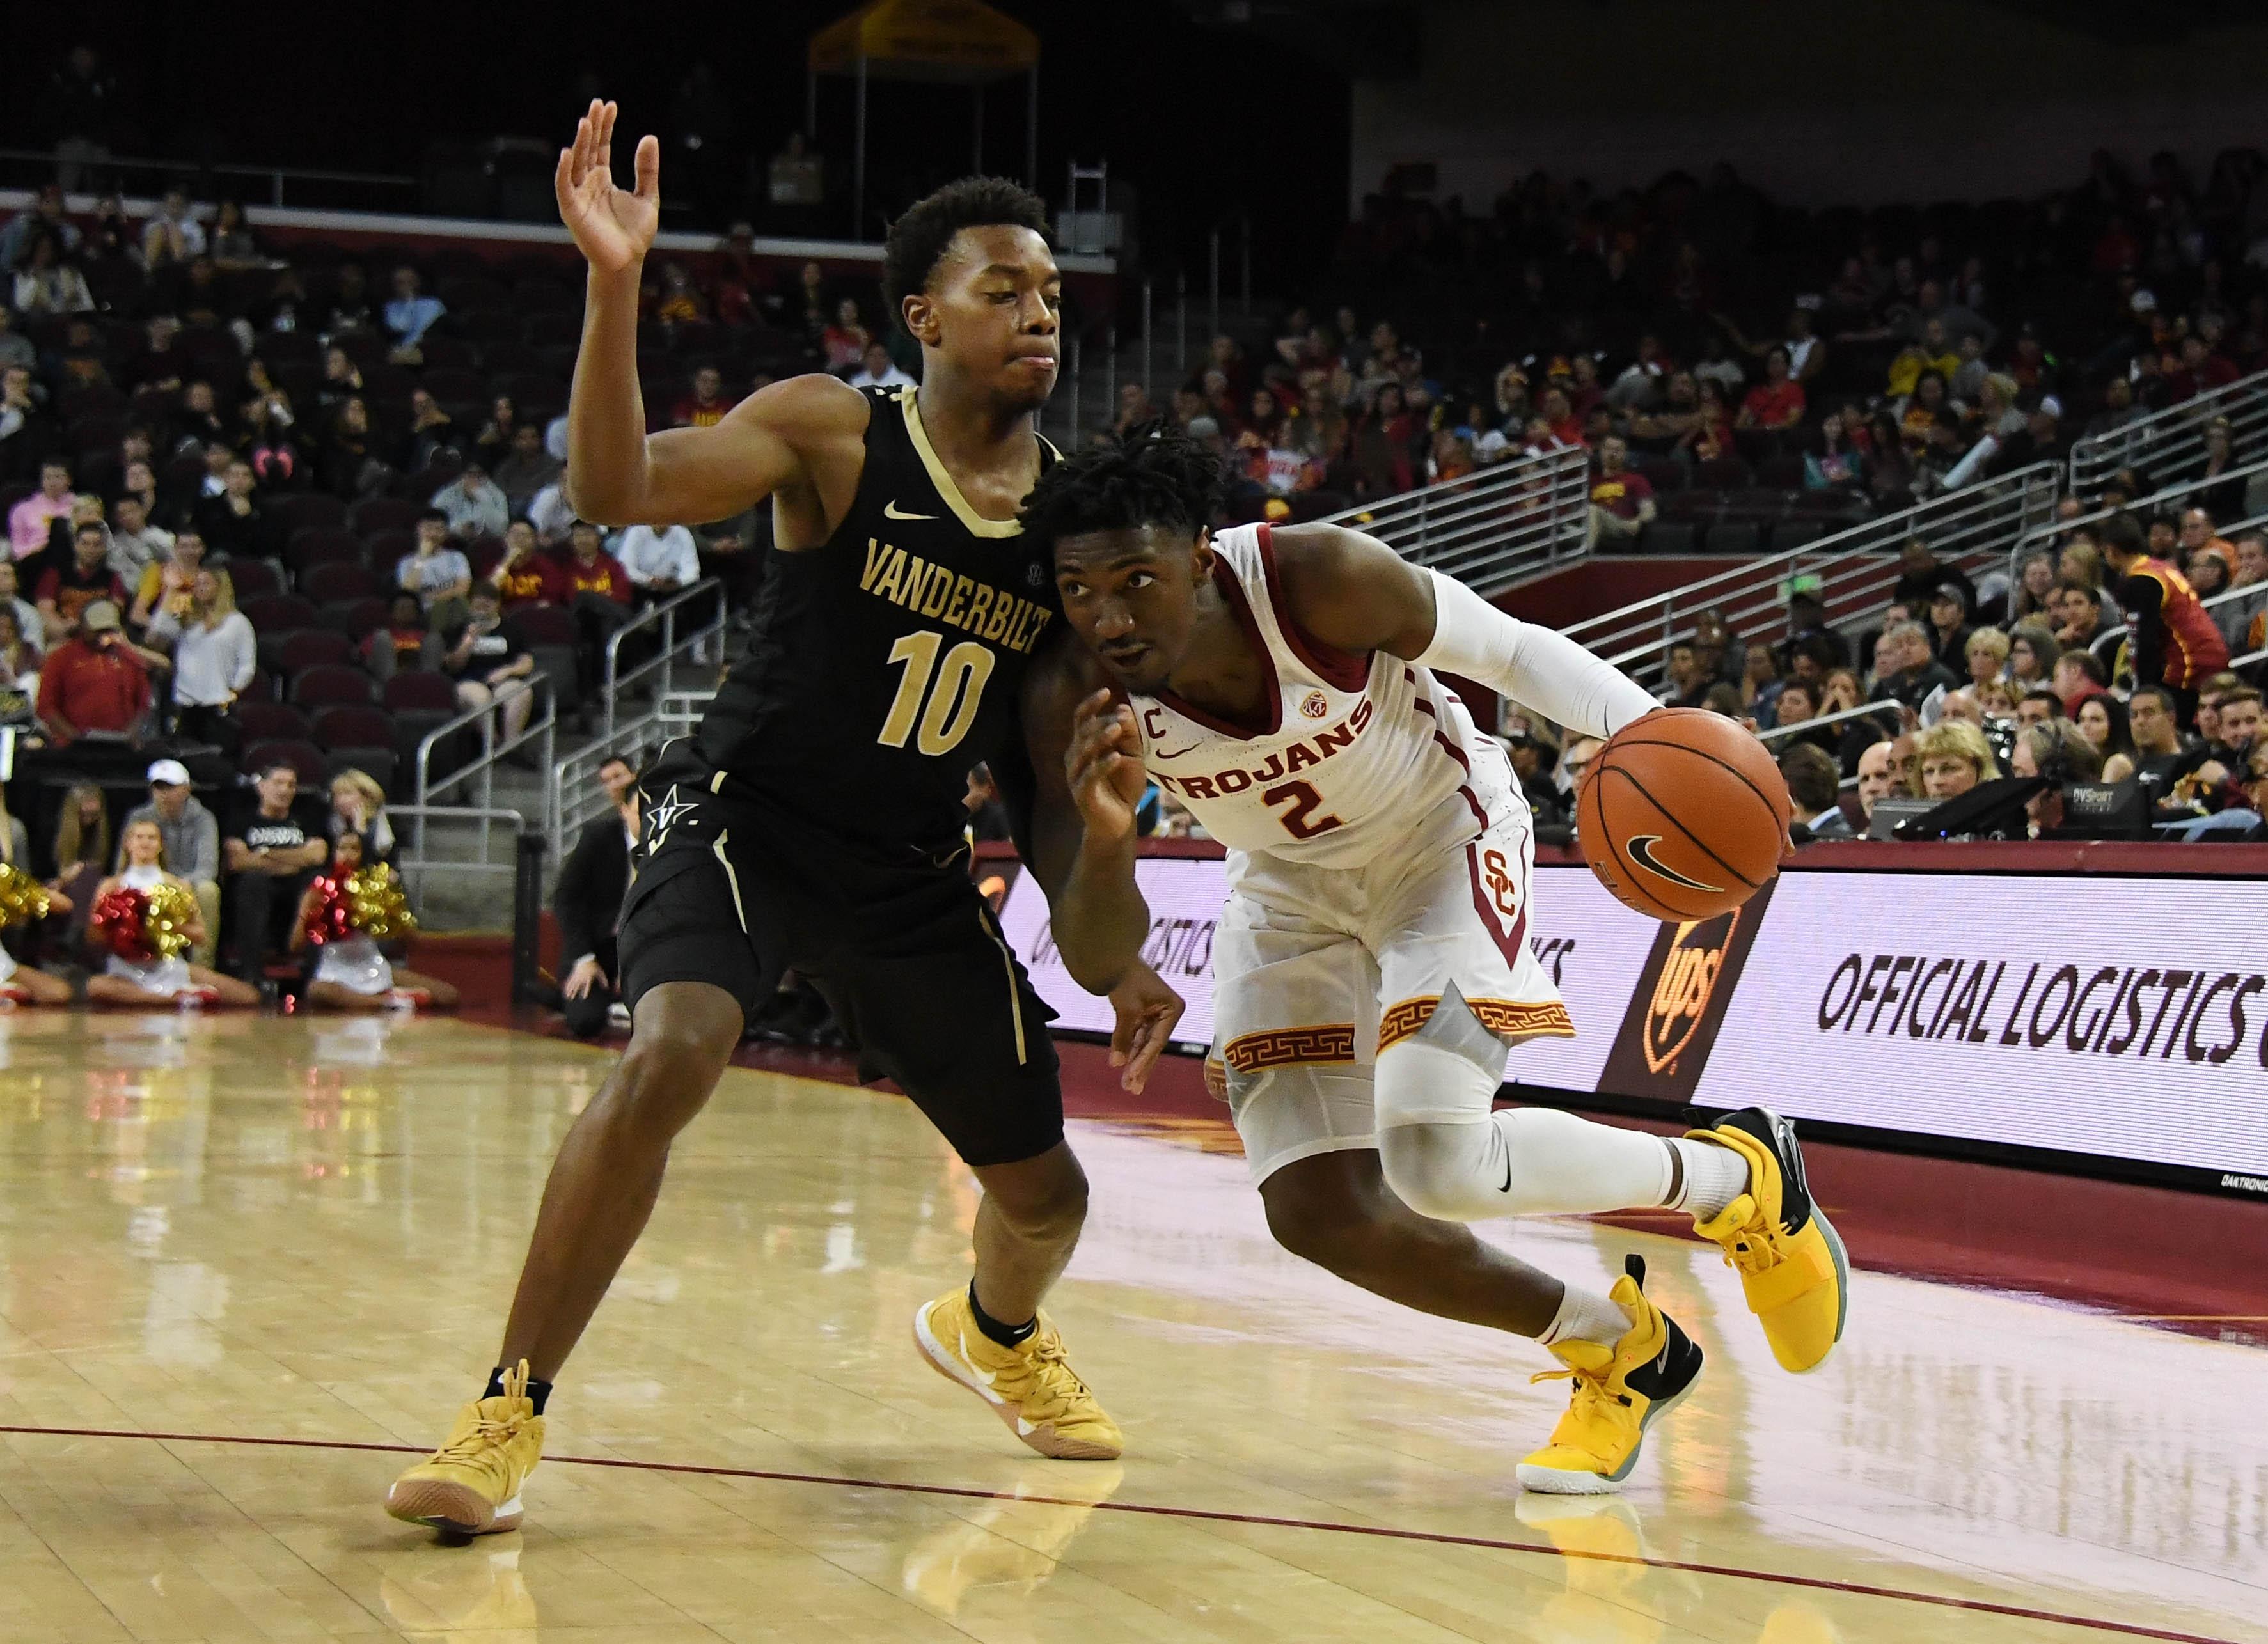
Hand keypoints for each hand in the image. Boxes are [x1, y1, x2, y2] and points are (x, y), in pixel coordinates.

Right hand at [554, 100, 658, 274]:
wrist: (628, 261)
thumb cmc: (635, 233)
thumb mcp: (648, 195)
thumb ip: (646, 168)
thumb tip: (649, 137)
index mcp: (603, 179)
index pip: (601, 146)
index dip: (605, 127)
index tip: (609, 106)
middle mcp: (588, 184)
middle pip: (587, 149)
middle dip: (592, 127)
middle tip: (597, 104)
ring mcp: (578, 195)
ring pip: (576, 163)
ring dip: (580, 142)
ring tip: (587, 121)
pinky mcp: (572, 210)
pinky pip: (564, 186)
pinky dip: (564, 170)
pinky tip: (569, 152)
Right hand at [563, 955, 606, 999]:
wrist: (586, 958)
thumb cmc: (594, 966)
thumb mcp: (600, 972)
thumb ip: (603, 979)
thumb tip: (607, 987)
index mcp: (588, 977)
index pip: (587, 986)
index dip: (585, 991)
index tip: (584, 997)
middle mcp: (582, 977)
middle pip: (577, 986)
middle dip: (574, 992)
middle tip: (572, 998)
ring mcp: (577, 976)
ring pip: (573, 984)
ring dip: (570, 990)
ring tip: (567, 996)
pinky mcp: (574, 974)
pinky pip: (570, 981)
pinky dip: (568, 985)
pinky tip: (566, 990)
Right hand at [1066, 689, 1146, 841]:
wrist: (1119, 820)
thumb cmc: (1123, 784)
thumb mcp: (1132, 755)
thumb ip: (1129, 734)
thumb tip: (1123, 709)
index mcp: (1084, 744)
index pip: (1082, 719)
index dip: (1091, 704)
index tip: (1107, 691)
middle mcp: (1075, 757)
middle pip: (1083, 732)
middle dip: (1101, 722)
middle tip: (1121, 718)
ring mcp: (1076, 776)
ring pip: (1084, 752)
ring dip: (1100, 738)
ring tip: (1117, 729)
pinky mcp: (1082, 794)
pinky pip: (1090, 777)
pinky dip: (1103, 766)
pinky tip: (1116, 757)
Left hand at [1107, 962, 1184, 1093]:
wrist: (1111, 957)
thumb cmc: (1124, 979)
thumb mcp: (1127, 1009)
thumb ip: (1123, 1037)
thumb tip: (1117, 1064)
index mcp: (1173, 1008)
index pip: (1157, 1041)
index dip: (1144, 1061)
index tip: (1131, 1078)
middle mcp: (1168, 1012)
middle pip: (1153, 1045)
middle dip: (1141, 1067)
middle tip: (1132, 1089)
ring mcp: (1156, 1014)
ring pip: (1144, 1043)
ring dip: (1134, 1061)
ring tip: (1127, 1084)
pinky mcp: (1143, 1013)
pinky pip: (1137, 1036)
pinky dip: (1128, 1048)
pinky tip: (1122, 1065)